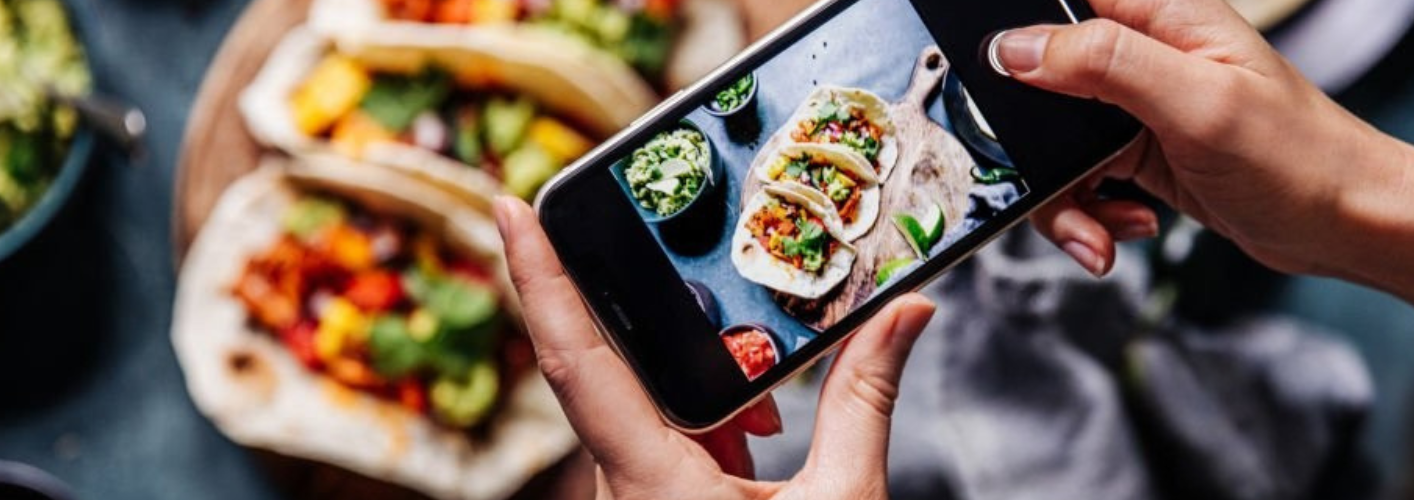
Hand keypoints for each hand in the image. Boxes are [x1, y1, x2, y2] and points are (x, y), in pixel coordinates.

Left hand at [492, 196, 937, 498]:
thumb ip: (865, 400)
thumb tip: (903, 315)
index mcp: (651, 480)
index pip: (575, 357)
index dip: (536, 275)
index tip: (509, 204)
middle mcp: (620, 486)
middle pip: (612, 366)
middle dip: (668, 325)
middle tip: (709, 298)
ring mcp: (628, 496)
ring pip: (639, 405)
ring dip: (703, 387)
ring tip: (762, 415)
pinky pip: (656, 438)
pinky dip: (706, 422)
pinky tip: (756, 438)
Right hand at [995, 0, 1413, 336]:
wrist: (1350, 224)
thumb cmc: (1302, 157)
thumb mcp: (1198, 102)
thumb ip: (1105, 64)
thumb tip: (1017, 48)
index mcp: (1159, 14)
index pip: (1061, 6)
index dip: (1017, 41)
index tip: (997, 90)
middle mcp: (1143, 57)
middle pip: (1040, 84)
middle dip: (1033, 149)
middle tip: (1053, 186)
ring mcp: (1139, 109)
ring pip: (1054, 145)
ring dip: (1065, 198)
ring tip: (1102, 229)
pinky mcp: (1140, 156)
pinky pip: (1082, 183)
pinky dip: (1091, 215)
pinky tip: (1127, 227)